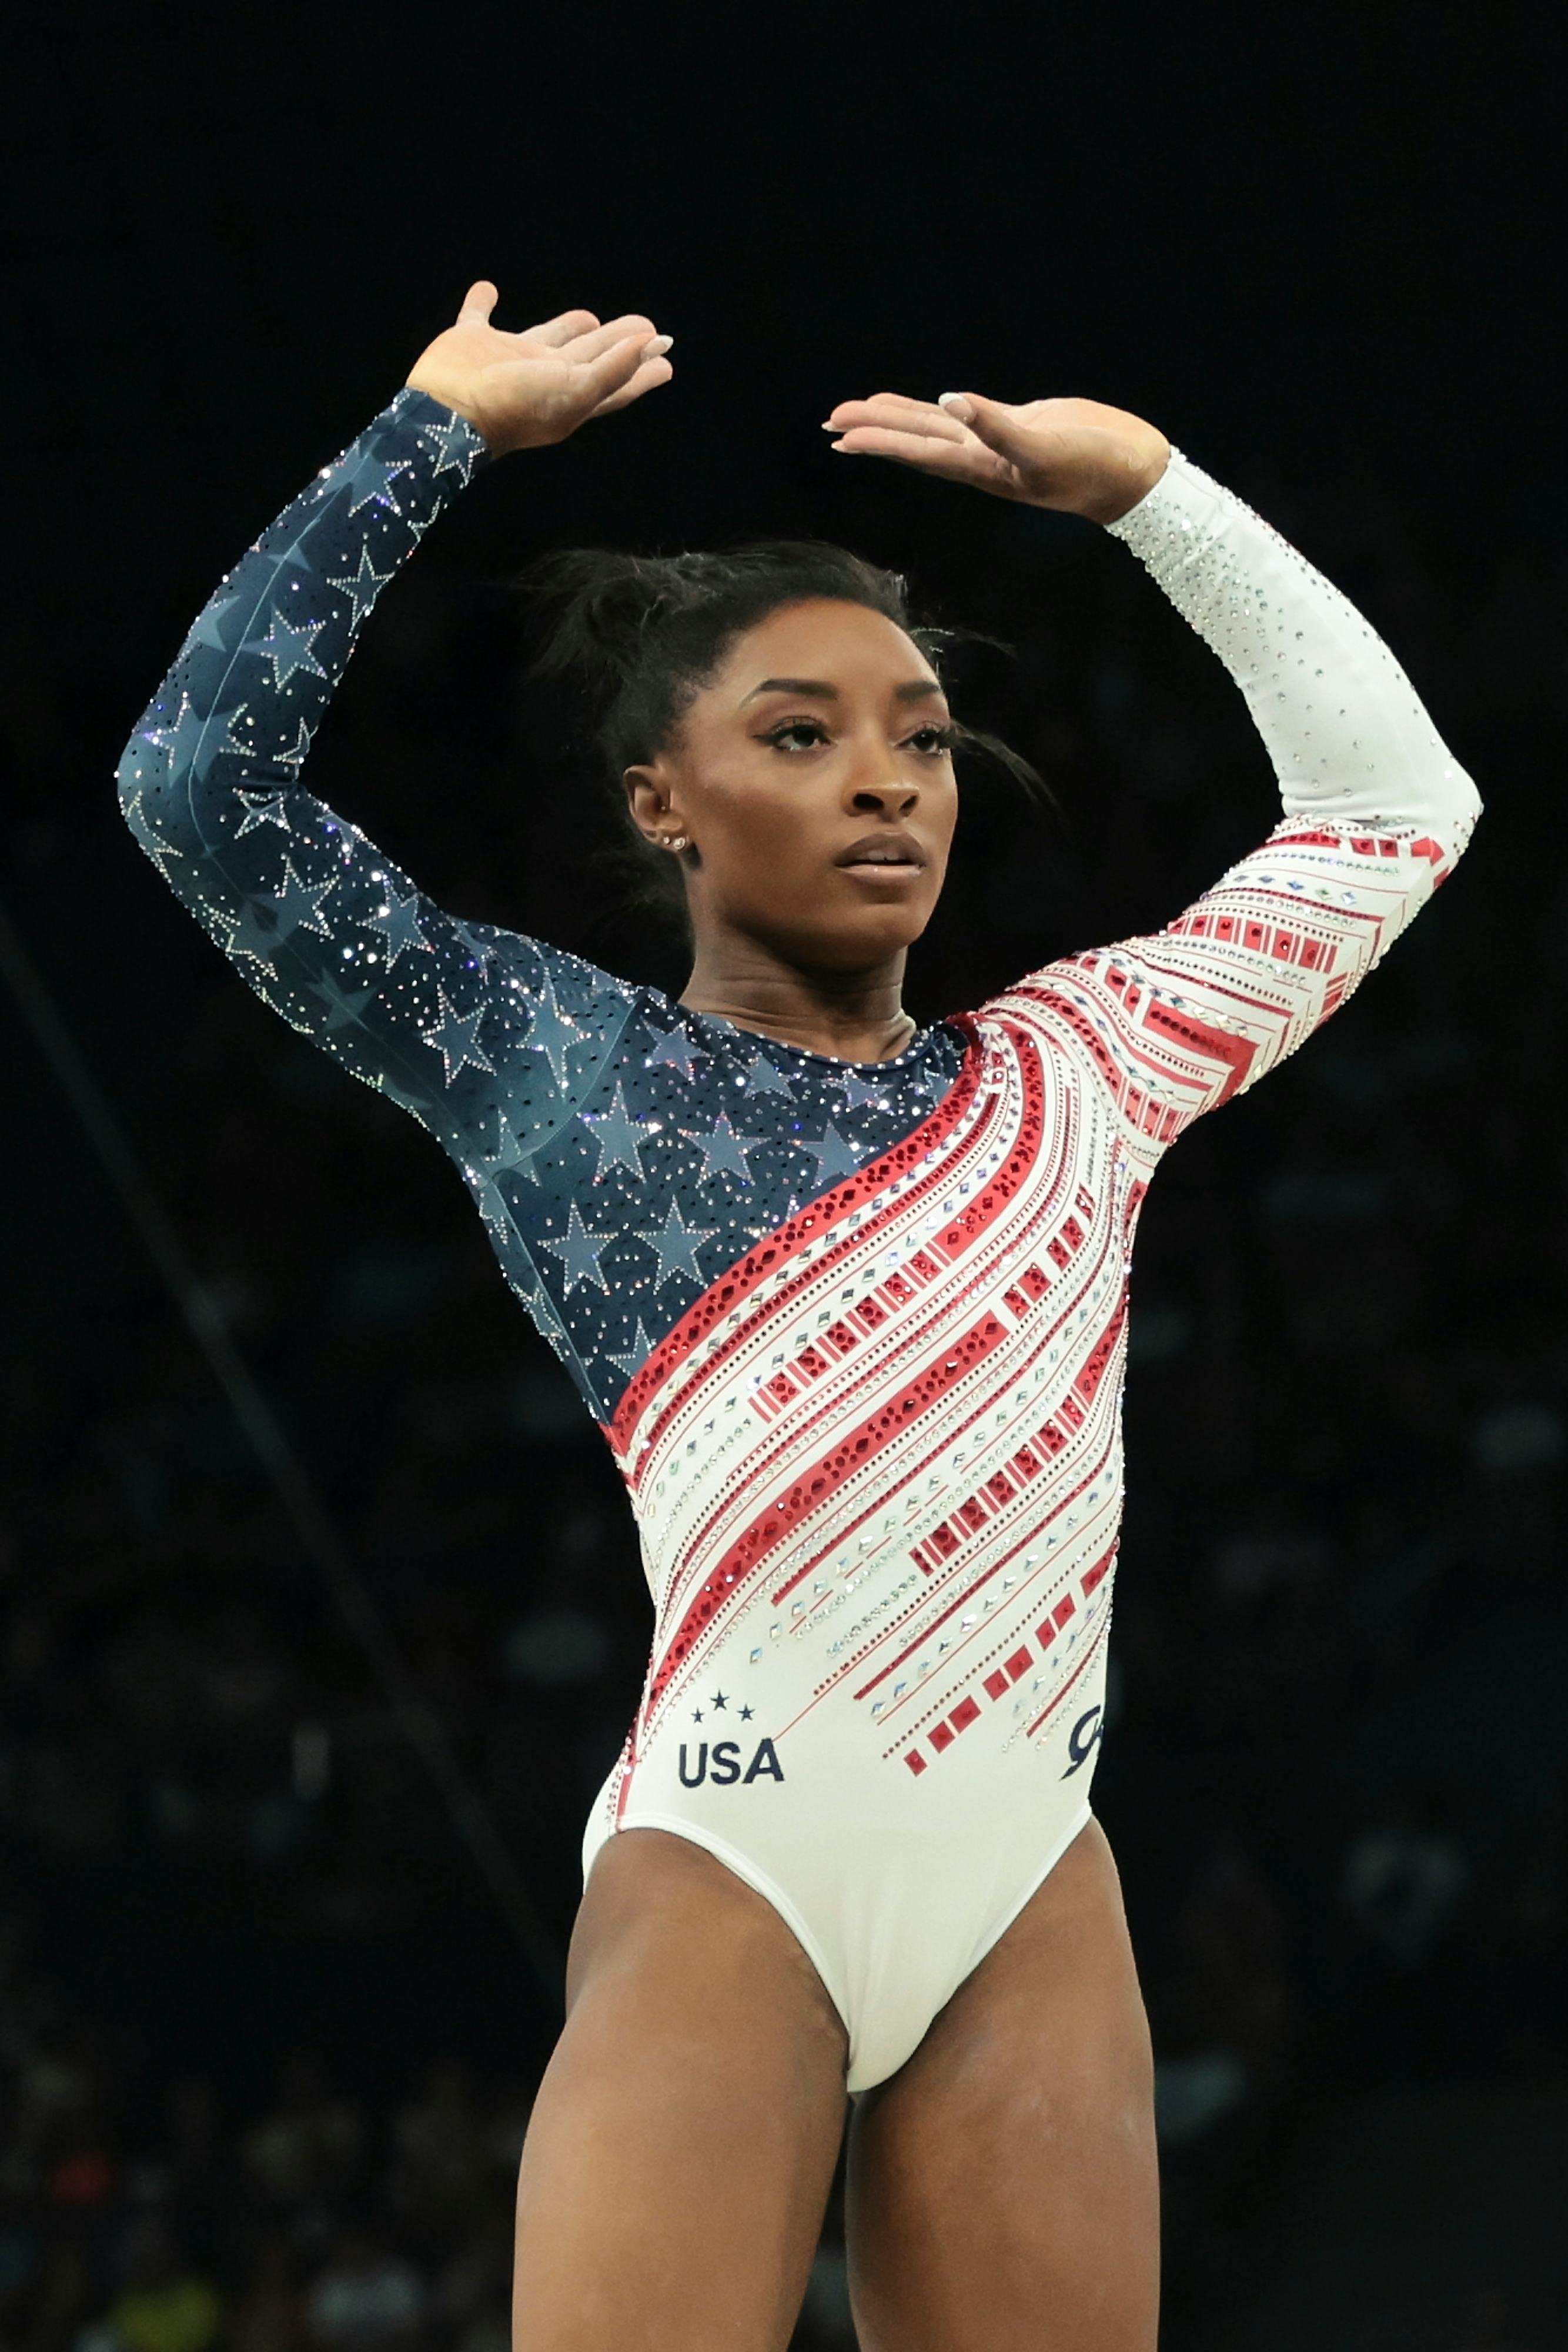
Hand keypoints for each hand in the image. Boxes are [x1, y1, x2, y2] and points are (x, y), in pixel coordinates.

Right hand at [406, 282, 673, 456]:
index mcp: (570, 394)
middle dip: (616, 344)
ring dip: (567, 328)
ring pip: (545, 338)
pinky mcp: (471, 341)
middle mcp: (543, 377)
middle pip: (589, 357)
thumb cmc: (516, 405)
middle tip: (645, 327)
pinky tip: (487, 289)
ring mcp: (506, 359)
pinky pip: (478, 315)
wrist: (449, 410)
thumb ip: (613, 368)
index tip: (667, 357)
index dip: (641, 370)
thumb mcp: (575, 390)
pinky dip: (481, 302)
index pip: (615, 380)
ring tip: (590, 317)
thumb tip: (651, 344)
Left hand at [820, 388, 1168, 524]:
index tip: (840, 436)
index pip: (918, 450)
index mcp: (981, 464)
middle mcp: (981, 457)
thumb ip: (995, 426)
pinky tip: (931, 405)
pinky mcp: (1018, 425)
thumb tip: (949, 400)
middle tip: (831, 421)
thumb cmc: (1092, 465)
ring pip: (936, 428)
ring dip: (899, 421)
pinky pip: (967, 416)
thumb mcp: (1042, 446)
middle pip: (916, 439)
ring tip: (861, 413)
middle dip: (873, 430)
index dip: (878, 441)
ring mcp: (998, 442)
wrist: (1132, 471)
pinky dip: (942, 410)